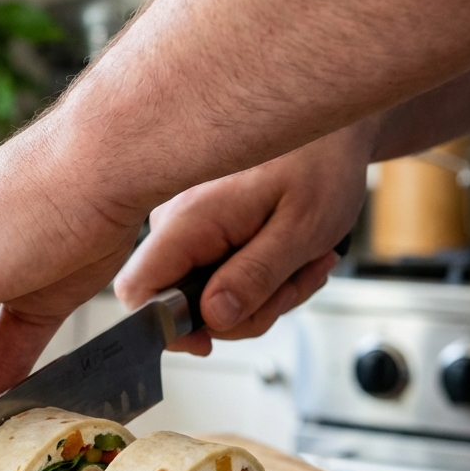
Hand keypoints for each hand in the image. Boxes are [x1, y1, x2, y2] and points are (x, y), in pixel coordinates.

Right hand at [115, 122, 375, 355]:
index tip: (212, 338)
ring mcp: (187, 225)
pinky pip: (219, 277)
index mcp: (190, 219)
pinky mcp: (202, 229)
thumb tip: (213, 318)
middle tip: (296, 283)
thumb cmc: (320, 162)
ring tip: (304, 262)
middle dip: (246, 311)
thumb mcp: (301, 230)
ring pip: (208, 296)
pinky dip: (260, 279)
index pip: (137, 290)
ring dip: (264, 295)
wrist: (332, 132)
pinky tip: (292, 257)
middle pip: (182, 304)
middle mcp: (175, 221)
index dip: (167, 327)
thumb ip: (255, 277)